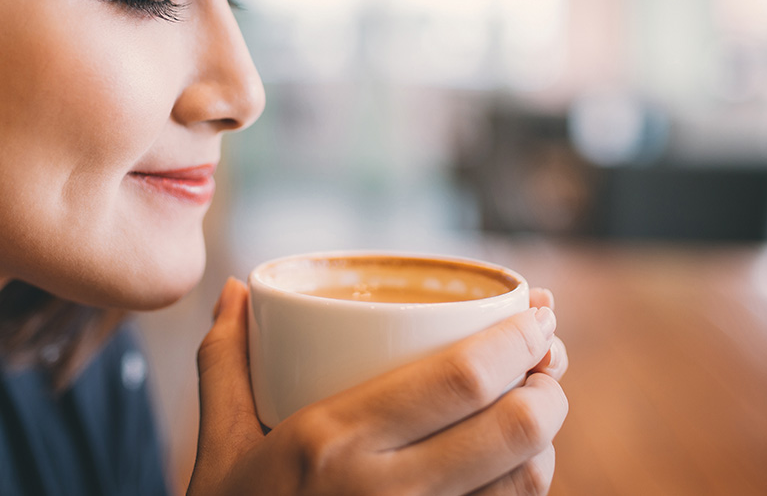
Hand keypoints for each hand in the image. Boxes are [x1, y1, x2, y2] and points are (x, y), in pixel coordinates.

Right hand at [188, 280, 568, 495]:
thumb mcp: (219, 446)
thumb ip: (224, 361)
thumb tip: (231, 290)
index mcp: (333, 441)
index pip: (460, 380)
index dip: (517, 342)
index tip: (538, 316)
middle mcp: (386, 493)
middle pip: (515, 428)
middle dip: (547, 386)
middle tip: (545, 361)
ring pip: (527, 483)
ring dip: (546, 438)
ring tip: (532, 406)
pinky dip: (525, 487)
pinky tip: (513, 465)